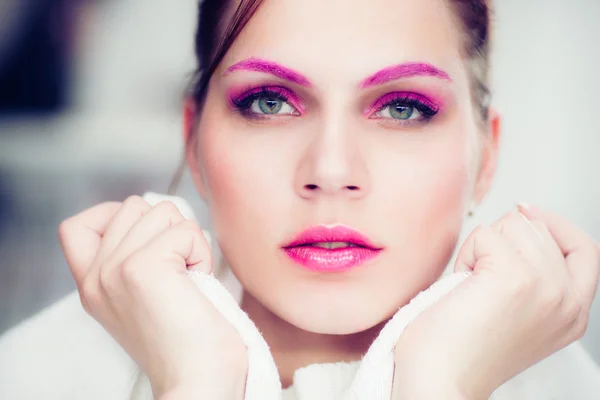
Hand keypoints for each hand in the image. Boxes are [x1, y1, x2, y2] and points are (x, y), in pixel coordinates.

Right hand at [58, 196, 246, 398]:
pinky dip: (201, 252)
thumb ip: (131, 258)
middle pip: (132, 205)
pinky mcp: (142, 268)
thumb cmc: (186, 340)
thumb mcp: (142, 297)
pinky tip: (197, 283)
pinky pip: (185, 230)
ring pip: (162, 211)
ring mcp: (115, 270)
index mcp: (92, 285)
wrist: (198, 379)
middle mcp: (96, 277)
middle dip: (167, 228)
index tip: (147, 239)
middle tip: (179, 270)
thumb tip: (155, 214)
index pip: (77, 225)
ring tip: (189, 278)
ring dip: (188, 240)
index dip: (114, 215)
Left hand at [392, 204, 599, 398]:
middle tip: (480, 285)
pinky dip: (465, 254)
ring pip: (512, 225)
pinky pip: (485, 234)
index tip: (524, 212)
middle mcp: (568, 300)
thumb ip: (537, 279)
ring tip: (471, 287)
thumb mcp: (519, 315)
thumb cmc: (463, 350)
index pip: (584, 247)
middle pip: (538, 229)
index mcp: (574, 313)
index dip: (554, 223)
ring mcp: (545, 286)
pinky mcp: (515, 275)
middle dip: (500, 243)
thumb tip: (523, 221)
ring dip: (481, 249)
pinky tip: (461, 285)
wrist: (440, 380)